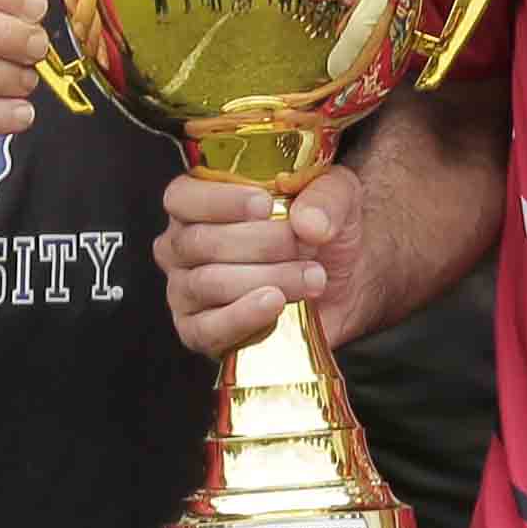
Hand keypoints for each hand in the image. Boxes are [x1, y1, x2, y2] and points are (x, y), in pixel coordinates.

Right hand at [155, 163, 353, 361]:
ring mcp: (186, 291)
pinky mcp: (199, 331)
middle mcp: (183, 245)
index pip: (183, 197)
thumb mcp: (336, 195)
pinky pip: (206, 329)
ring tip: (310, 276)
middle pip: (199, 242)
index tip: (265, 205)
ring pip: (208, 283)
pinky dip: (242, 317)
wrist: (343, 280)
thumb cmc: (320, 228)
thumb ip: (326, 198)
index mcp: (197, 202)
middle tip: (304, 245)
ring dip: (266, 279)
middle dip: (260, 243)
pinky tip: (274, 304)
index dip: (220, 201)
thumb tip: (309, 222)